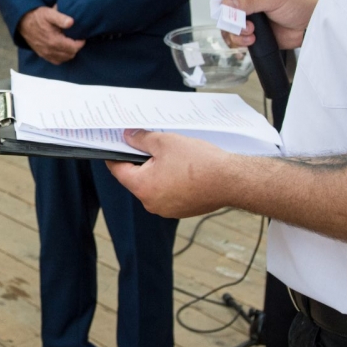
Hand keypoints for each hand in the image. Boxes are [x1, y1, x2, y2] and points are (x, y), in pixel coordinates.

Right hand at [18, 6, 84, 64]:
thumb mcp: (49, 13)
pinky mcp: (42, 55)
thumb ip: (61, 18)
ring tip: (70, 43)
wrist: (22, 22)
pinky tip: (63, 49)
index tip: (81, 36)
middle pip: (70, 54)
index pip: (73, 48)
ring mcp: (46, 54)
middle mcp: (50, 50)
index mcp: (54, 41)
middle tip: (76, 38)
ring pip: (64, 59)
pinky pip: (56, 61)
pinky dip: (62, 57)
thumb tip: (72, 22)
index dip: (80, 43)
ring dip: (69, 52)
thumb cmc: (37, 16)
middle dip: (75, 47)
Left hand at [107, 130, 234, 218]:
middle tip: (147, 145)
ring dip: (156, 172)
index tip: (115, 145)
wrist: (230, 180)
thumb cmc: (199, 162)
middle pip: (135, 179)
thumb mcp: (165, 142)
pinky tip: (181, 169)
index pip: (118, 170)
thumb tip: (128, 137)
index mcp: (143, 187)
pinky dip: (169, 182)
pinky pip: (167, 193)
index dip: (115, 155)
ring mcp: (166, 209)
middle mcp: (151, 203)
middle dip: (139, 162)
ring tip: (169, 156)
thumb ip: (141, 139)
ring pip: (152, 186)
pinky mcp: (181, 210)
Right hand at [219, 0, 317, 51]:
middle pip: (223, 9)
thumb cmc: (298, 4)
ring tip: (251, 31)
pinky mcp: (252, 34)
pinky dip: (241, 41)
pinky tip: (253, 39)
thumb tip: (227, 4)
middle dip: (229, 18)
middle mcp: (246, 1)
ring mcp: (248, 18)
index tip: (222, 3)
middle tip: (241, 21)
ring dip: (236, 31)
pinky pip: (236, 39)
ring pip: (227, 26)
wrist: (310, 26)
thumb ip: (250, 0)